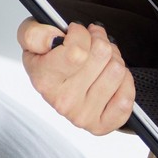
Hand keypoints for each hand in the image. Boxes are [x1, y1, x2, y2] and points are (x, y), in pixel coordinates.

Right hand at [18, 19, 135, 135]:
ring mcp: (82, 115)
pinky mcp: (100, 125)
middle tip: (91, 43)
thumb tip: (52, 39)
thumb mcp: (31, 37)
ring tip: (100, 60)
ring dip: (113, 58)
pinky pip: (126, 98)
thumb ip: (34, 33)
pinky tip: (109, 78)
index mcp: (44, 80)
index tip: (75, 33)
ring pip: (117, 70)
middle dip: (99, 41)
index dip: (81, 33)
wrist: (56, 87)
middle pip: (102, 54)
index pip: (77, 51)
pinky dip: (124, 82)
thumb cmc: (47, 61)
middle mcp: (62, 101)